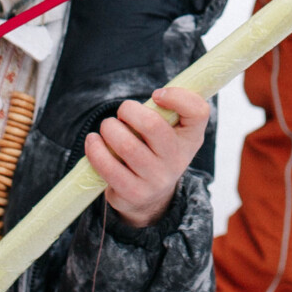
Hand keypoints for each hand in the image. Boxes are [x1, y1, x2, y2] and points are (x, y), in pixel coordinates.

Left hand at [88, 86, 210, 226]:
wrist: (150, 197)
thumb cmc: (156, 151)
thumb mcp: (172, 133)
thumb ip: (168, 111)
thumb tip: (159, 94)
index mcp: (191, 138)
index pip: (198, 112)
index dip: (178, 96)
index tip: (156, 94)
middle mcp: (178, 160)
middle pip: (152, 125)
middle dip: (128, 110)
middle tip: (122, 113)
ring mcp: (157, 179)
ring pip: (126, 145)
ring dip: (108, 129)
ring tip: (107, 128)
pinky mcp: (134, 193)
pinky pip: (108, 167)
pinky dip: (95, 149)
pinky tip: (93, 142)